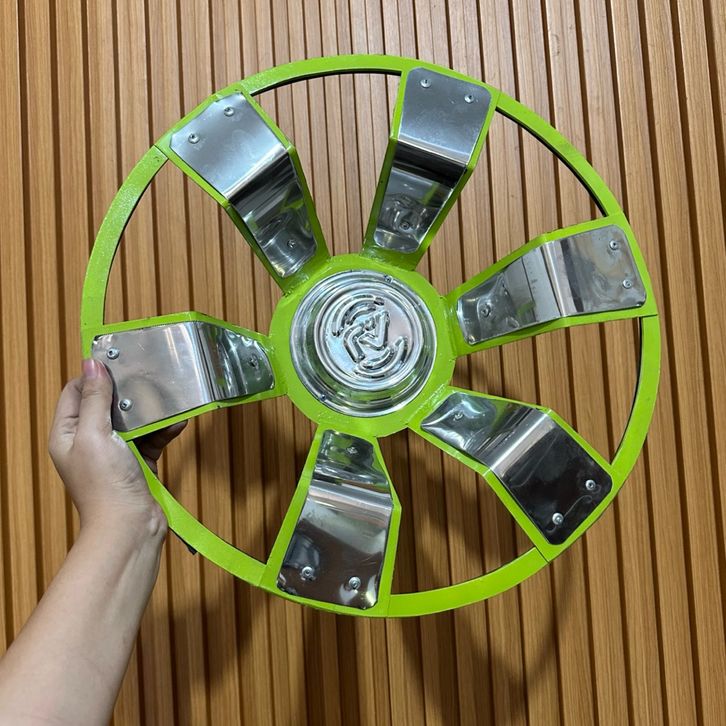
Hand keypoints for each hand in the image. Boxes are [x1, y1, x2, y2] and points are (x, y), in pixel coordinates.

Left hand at [49, 359, 185, 531]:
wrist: (130, 527)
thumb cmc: (105, 484)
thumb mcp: (94, 435)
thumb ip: (95, 399)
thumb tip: (91, 364)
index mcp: (67, 433)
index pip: (76, 391)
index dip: (94, 375)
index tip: (117, 358)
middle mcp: (88, 440)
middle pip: (106, 402)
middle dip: (127, 389)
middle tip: (146, 372)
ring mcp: (114, 451)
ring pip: (132, 419)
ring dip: (150, 409)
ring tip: (168, 395)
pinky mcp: (138, 461)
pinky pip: (151, 436)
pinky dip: (164, 428)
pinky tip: (178, 419)